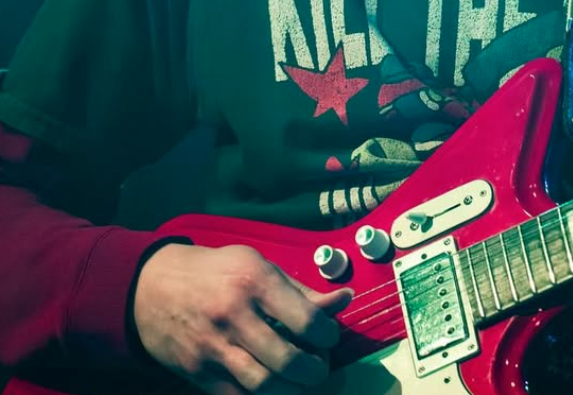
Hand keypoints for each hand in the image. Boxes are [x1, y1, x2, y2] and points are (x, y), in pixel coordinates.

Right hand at [132, 242, 352, 392]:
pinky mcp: (198, 374)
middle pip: (286, 359)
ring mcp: (213, 348)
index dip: (327, 334)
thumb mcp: (258, 265)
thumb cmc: (216, 273)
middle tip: (320, 368)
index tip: (330, 337)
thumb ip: (300, 289)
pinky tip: (273, 388)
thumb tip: (343, 300)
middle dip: (314, 371)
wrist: (153, 289)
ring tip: (301, 381)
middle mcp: (233, 315)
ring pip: (263, 385)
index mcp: (253, 280)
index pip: (305, 318)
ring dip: (292, 390)